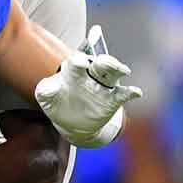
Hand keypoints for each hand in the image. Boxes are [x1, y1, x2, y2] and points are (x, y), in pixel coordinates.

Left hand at [34, 25, 141, 146]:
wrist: (70, 122)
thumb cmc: (57, 102)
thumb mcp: (47, 97)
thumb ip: (46, 91)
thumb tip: (48, 88)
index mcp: (73, 71)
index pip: (77, 61)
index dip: (78, 60)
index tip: (78, 62)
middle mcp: (90, 75)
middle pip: (98, 64)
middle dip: (102, 61)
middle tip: (103, 61)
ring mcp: (102, 87)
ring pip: (112, 75)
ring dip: (117, 70)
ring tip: (122, 70)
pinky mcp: (111, 100)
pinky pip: (122, 95)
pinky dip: (130, 92)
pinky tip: (136, 92)